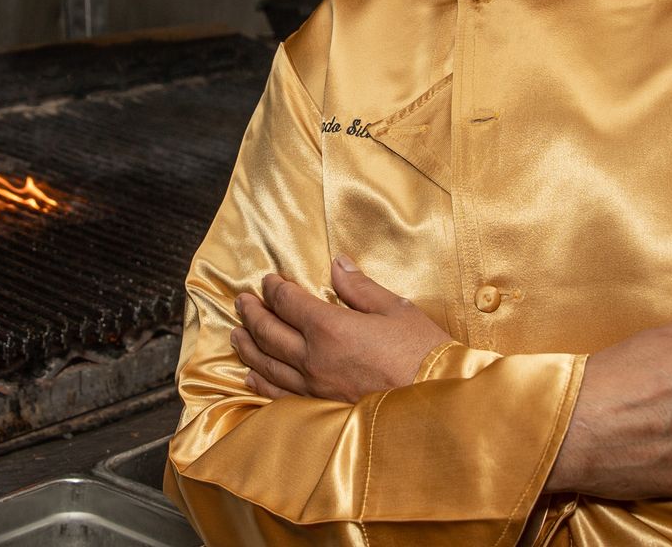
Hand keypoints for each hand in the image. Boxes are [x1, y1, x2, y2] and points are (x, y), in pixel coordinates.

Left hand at [231, 256, 452, 403]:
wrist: (436, 402)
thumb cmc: (421, 352)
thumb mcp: (394, 309)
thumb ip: (359, 287)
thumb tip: (338, 264)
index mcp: (330, 327)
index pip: (288, 302)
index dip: (274, 288)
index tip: (268, 280)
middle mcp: (313, 357)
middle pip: (270, 332)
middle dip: (252, 313)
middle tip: (241, 300)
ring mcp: (314, 386)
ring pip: (268, 364)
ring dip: (248, 346)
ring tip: (235, 333)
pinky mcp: (321, 408)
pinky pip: (280, 395)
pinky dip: (260, 384)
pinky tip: (250, 378)